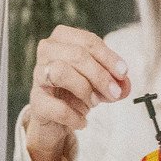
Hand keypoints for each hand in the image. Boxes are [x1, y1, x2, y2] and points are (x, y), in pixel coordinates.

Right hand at [23, 25, 129, 160]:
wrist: (55, 117)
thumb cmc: (76, 90)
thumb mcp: (100, 82)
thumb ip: (115, 81)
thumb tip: (124, 86)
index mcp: (63, 39)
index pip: (88, 41)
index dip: (109, 57)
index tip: (123, 73)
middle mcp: (47, 52)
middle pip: (76, 55)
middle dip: (100, 76)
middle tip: (114, 92)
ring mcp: (38, 76)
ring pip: (60, 72)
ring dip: (84, 89)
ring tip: (94, 103)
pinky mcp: (36, 101)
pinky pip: (55, 106)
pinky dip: (74, 116)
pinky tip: (82, 121)